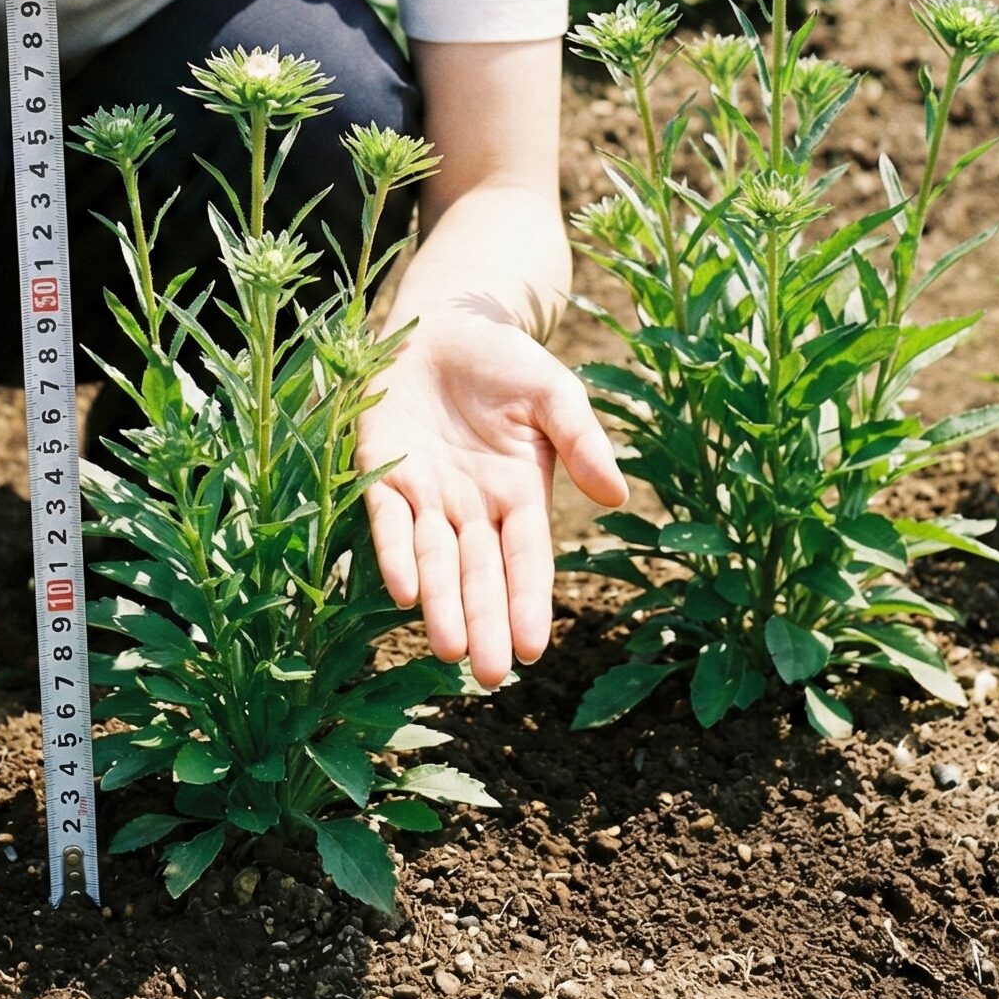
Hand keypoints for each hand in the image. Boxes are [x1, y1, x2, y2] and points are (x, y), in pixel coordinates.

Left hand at [358, 308, 629, 689]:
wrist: (443, 322)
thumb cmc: (505, 361)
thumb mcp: (554, 394)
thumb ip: (581, 441)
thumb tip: (617, 497)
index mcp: (519, 495)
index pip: (526, 560)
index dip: (528, 602)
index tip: (533, 649)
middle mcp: (471, 508)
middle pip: (479, 574)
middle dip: (483, 622)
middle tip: (488, 675)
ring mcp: (425, 494)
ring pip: (434, 560)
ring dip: (440, 603)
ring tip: (447, 649)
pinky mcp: (381, 472)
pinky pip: (386, 520)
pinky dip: (393, 554)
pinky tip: (403, 591)